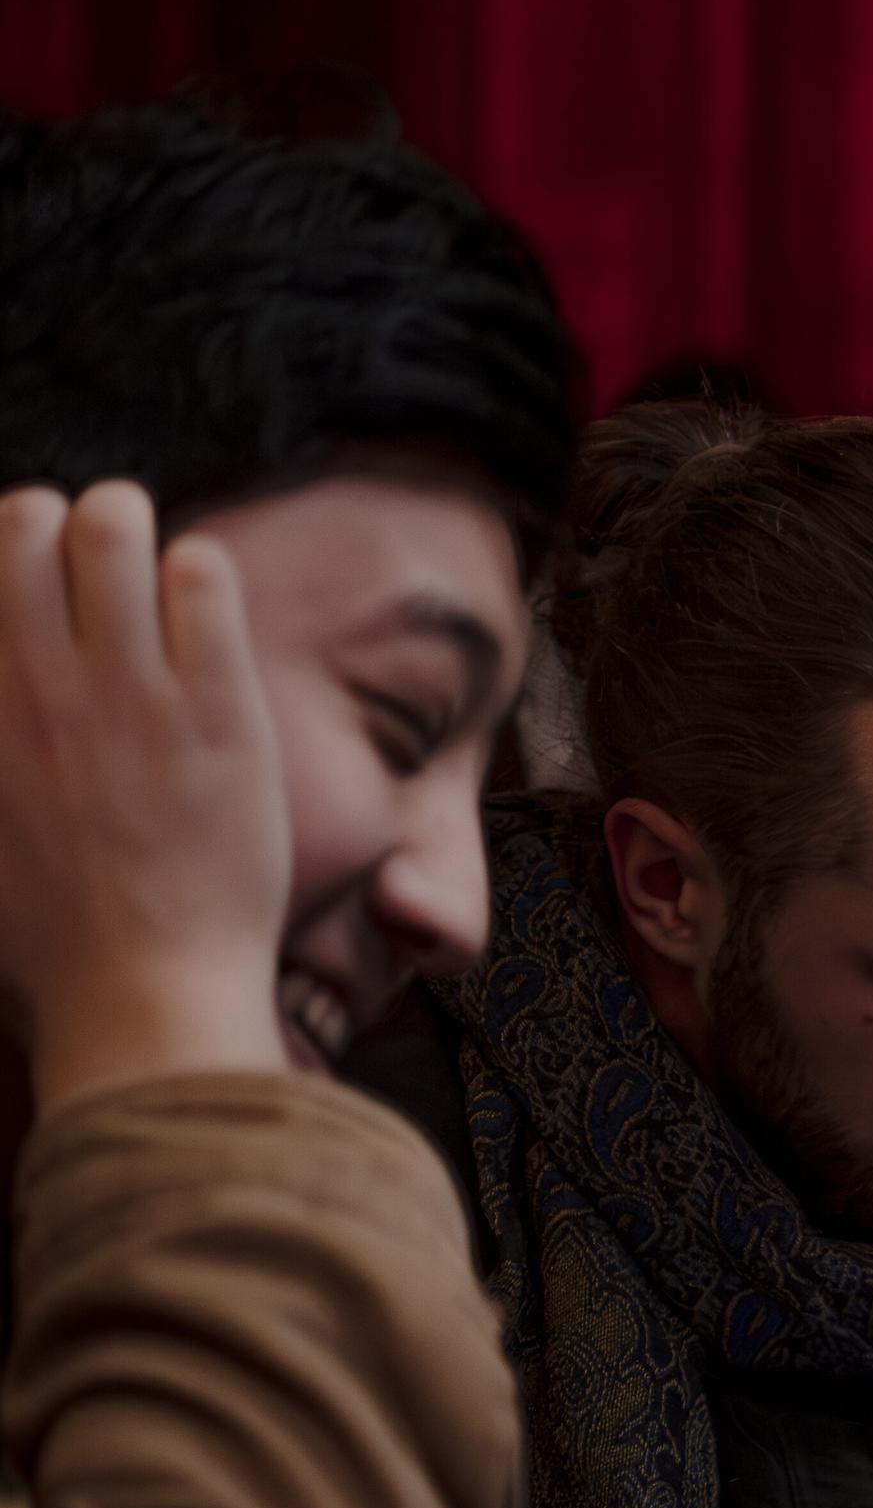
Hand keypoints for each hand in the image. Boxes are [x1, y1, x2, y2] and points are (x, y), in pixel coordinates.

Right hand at [0, 483, 291, 1107]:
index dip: (2, 563)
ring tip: (153, 584)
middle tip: (95, 575)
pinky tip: (205, 622)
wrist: (141, 990)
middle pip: (27, 516)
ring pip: (115, 523)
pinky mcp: (216, 706)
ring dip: (135, 535)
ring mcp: (125, 688)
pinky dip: (202, 576)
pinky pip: (204, 574)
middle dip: (63, 527)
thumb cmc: (46, 939)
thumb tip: (5, 719)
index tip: (28, 596)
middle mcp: (31, 682)